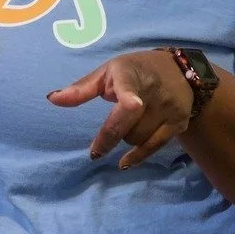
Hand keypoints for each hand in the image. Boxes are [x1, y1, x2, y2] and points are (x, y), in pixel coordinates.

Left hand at [47, 50, 192, 168]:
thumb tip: (52, 99)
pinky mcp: (178, 123)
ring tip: (130, 123)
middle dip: (110, 136)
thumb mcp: (109, 71)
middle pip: (127, 126)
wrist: (182, 70)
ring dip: (126, 138)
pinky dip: (137, 157)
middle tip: (97, 147)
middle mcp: (153, 92)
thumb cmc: (135, 71)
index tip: (132, 106)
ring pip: (137, 138)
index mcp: (131, 75)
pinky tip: (123, 163)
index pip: (131, 90)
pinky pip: (154, 147)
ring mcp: (169, 109)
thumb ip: (81, 88)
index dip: (129, 101)